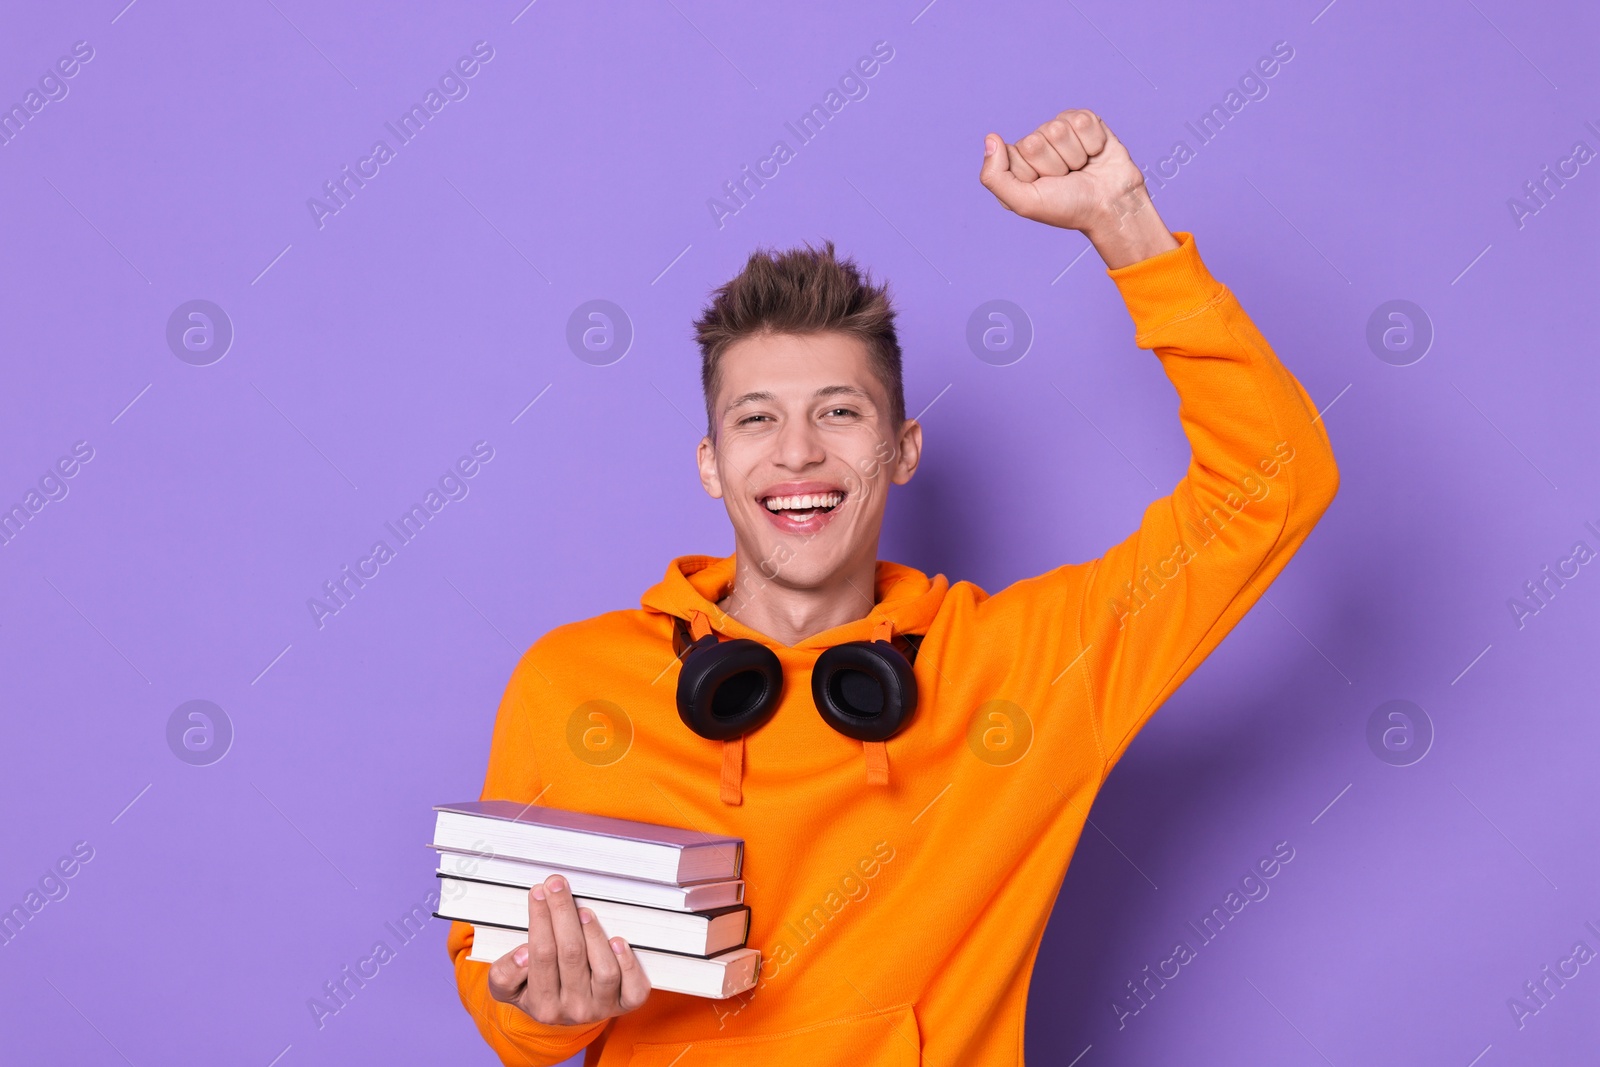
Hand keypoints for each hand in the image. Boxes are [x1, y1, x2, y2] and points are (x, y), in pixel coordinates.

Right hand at [487, 874, 651, 1025]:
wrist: (563, 1012)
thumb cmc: (535, 989)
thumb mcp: (507, 986)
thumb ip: (504, 972)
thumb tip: (523, 954)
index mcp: (542, 1006)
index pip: (541, 955)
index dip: (540, 920)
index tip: (539, 892)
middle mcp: (574, 1009)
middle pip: (571, 956)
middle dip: (563, 913)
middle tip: (557, 886)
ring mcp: (602, 1007)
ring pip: (604, 971)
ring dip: (594, 935)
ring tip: (584, 911)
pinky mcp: (626, 1003)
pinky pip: (633, 988)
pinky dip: (629, 964)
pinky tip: (618, 941)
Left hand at [979, 108, 1177, 268]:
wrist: (1112, 206)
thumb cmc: (1069, 208)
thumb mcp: (1025, 203)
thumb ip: (994, 177)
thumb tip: (990, 137)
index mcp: (1017, 163)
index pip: (1014, 153)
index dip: (1032, 172)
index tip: (1046, 187)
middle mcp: (1037, 144)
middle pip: (1036, 140)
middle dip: (1055, 165)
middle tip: (1067, 179)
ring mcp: (1061, 131)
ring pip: (1059, 129)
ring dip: (1075, 155)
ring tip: (1082, 169)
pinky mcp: (1085, 122)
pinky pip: (1082, 120)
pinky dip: (1092, 142)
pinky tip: (1095, 155)